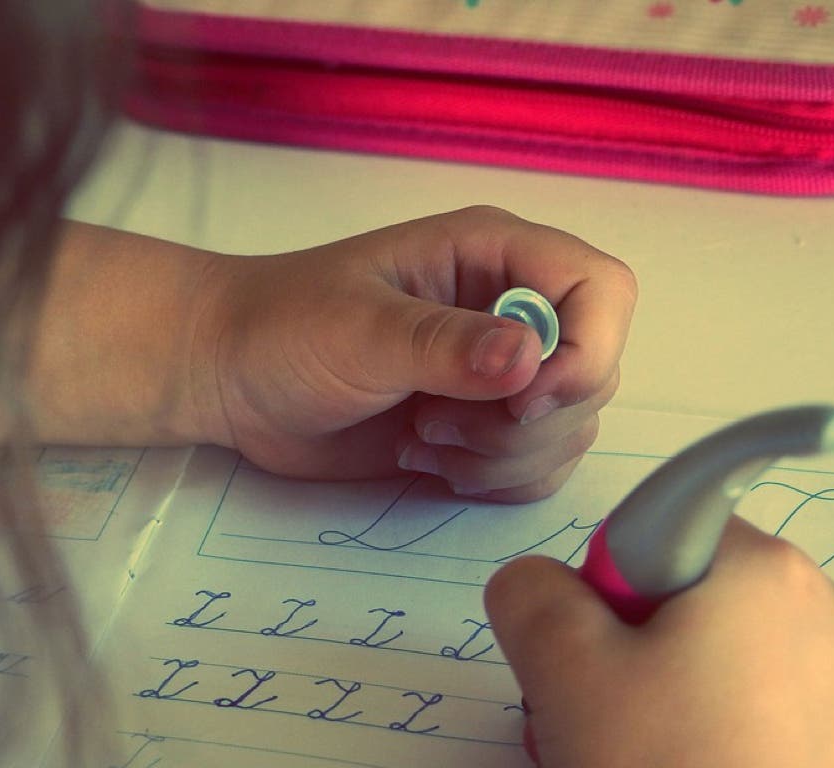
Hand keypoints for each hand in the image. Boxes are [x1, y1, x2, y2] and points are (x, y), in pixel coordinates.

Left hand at [201, 205, 635, 497]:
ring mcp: (499, 376)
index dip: (587, 350)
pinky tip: (427, 460)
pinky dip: (493, 479)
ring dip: (502, 456)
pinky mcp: (480, 428)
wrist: (232, 381)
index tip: (524, 401)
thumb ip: (445, 345)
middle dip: (526, 422)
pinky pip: (535, 468)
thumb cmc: (283, 329)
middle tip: (435, 421)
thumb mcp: (359, 329)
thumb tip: (532, 362)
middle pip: (593, 373)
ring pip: (569, 430)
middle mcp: (511, 312)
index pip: (601, 290)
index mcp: (493, 257)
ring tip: (421, 437)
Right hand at [484, 515, 833, 766]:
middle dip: (632, 655)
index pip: (650, 532)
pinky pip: (761, 706)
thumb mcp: (562, 670)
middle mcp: (822, 609)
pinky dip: (719, 734)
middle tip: (615, 724)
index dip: (608, 593)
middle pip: (684, 598)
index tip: (610, 659)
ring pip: (718, 660)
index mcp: (758, 569)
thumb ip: (528, 593)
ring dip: (668, 701)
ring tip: (651, 762)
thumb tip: (537, 585)